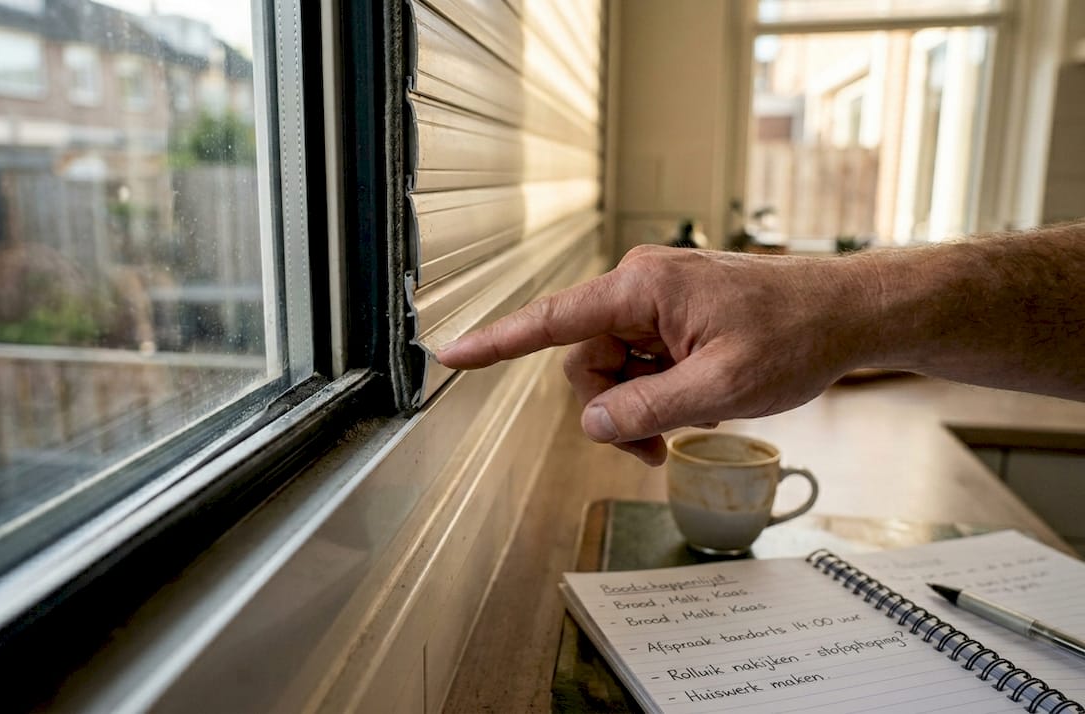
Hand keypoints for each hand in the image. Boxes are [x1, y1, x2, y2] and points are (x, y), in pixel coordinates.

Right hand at [435, 246, 869, 464]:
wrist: (848, 313)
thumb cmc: (796, 334)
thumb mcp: (721, 387)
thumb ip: (646, 408)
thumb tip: (591, 423)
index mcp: (643, 287)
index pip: (551, 320)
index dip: (496, 342)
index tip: (450, 353)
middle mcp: (640, 286)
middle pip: (586, 361)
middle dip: (612, 409)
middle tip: (655, 446)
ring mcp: (657, 301)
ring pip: (612, 368)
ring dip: (639, 406)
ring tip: (690, 422)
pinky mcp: (672, 314)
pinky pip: (640, 362)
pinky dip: (658, 391)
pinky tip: (698, 398)